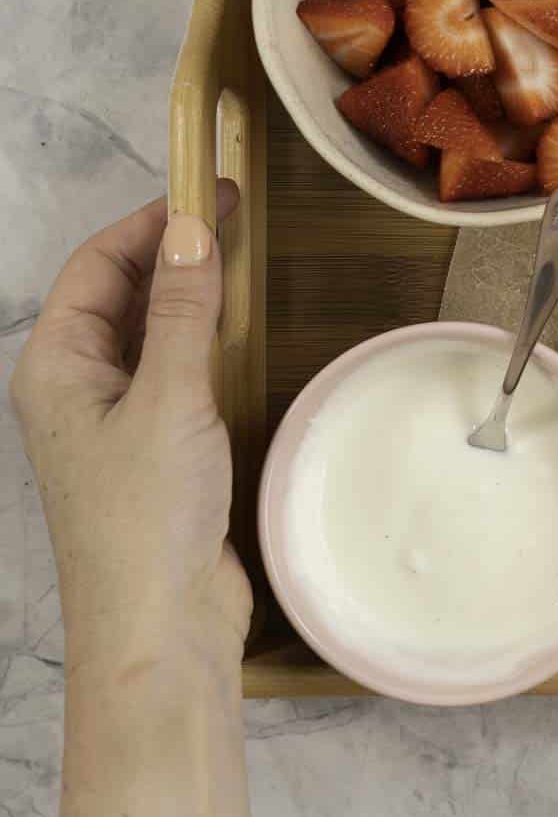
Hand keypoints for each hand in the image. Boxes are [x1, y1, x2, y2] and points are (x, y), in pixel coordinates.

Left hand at [10, 181, 250, 660]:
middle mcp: (77, 391)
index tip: (209, 191)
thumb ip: (182, 313)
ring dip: (189, 296)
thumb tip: (192, 231)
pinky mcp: (156, 454)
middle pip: (119, 296)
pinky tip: (239, 337)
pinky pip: (175, 376)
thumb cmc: (146, 520)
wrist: (160, 625)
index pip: (97, 268)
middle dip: (171, 252)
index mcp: (55, 369)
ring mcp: (115, 424)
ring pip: (148, 335)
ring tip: (241, 262)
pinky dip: (204, 344)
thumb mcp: (170, 400)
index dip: (151, 223)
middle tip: (234, 216)